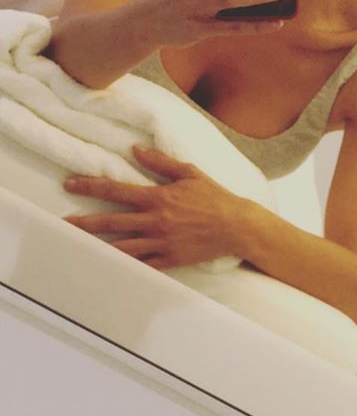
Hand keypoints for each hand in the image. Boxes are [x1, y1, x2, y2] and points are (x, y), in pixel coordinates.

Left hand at [62, 145, 252, 268]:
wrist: (237, 226)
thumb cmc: (215, 197)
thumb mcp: (190, 173)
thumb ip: (161, 162)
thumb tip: (136, 149)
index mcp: (159, 197)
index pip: (116, 190)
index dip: (91, 185)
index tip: (70, 183)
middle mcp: (155, 220)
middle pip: (111, 221)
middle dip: (83, 221)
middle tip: (61, 222)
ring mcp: (161, 242)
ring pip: (120, 245)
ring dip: (95, 245)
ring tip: (75, 246)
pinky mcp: (169, 259)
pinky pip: (141, 264)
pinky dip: (123, 266)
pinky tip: (106, 266)